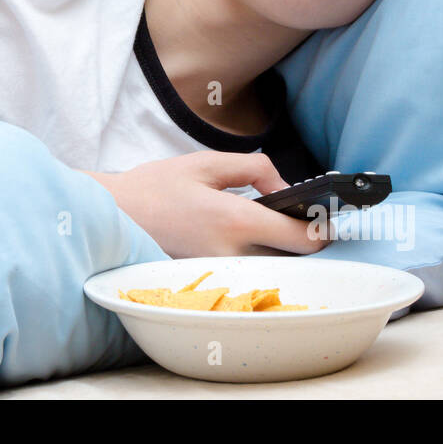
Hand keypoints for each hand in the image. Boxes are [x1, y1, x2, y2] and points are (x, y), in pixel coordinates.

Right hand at [87, 151, 331, 258]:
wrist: (114, 216)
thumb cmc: (156, 186)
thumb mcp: (207, 163)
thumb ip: (254, 168)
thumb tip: (284, 185)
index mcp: (234, 219)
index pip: (299, 238)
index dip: (321, 231)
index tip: (328, 222)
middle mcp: (230, 254)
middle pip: (290, 259)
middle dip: (301, 242)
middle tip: (302, 221)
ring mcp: (219, 272)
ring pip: (270, 269)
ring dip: (278, 253)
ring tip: (272, 230)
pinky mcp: (208, 280)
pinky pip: (246, 274)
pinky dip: (255, 260)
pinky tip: (245, 242)